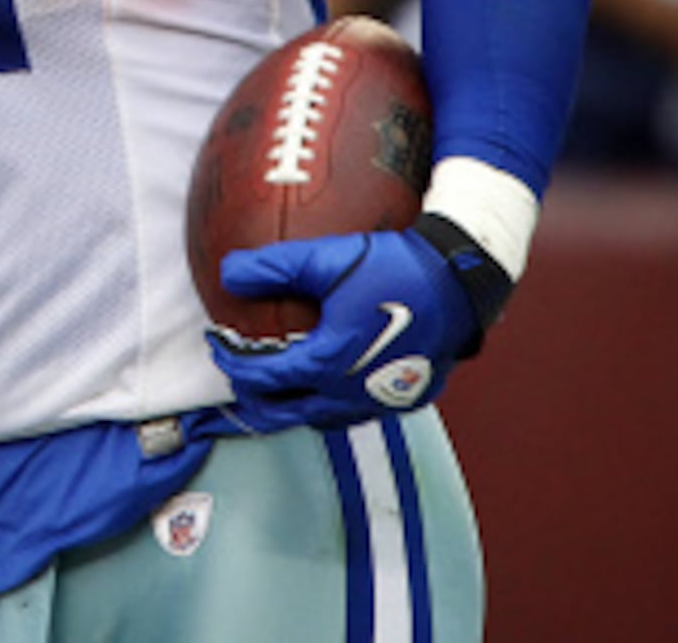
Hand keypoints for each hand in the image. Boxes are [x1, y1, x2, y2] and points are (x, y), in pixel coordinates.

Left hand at [207, 225, 489, 430]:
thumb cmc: (393, 268)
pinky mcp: (404, 400)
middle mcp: (352, 394)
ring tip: (275, 381)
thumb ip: (272, 267)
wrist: (459, 284)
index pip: (263, 379)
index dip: (232, 364)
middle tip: (238, 374)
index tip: (217, 345)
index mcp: (329, 364)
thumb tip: (227, 273)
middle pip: (285, 414)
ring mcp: (381, 403)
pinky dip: (325, 403)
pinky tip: (324, 378)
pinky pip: (352, 414)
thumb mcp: (326, 259)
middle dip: (253, 399)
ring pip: (320, 420)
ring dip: (290, 405)